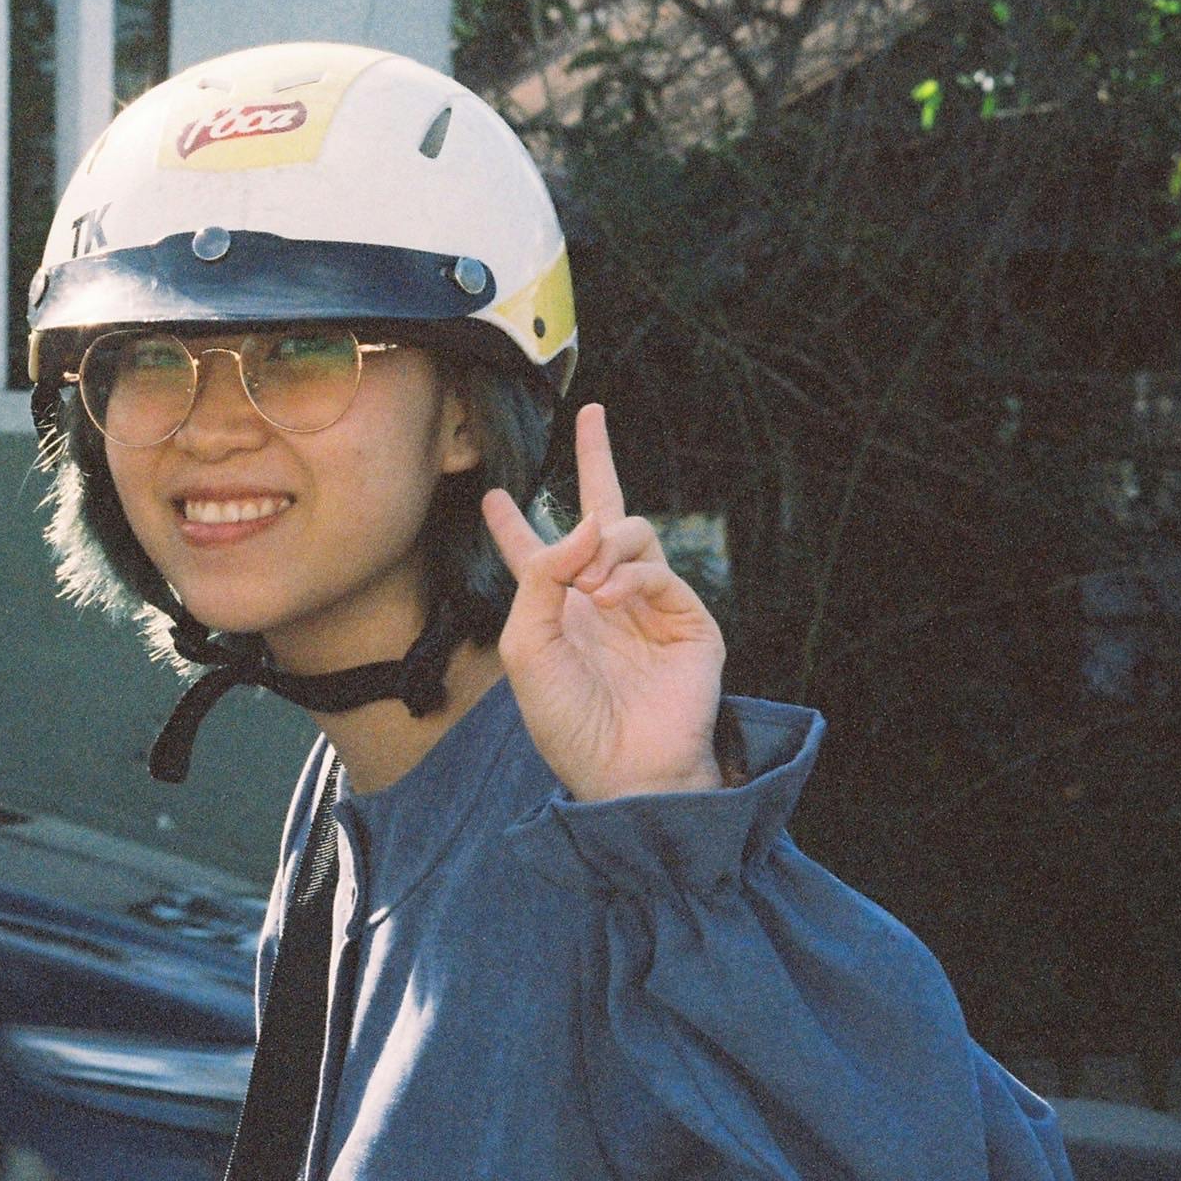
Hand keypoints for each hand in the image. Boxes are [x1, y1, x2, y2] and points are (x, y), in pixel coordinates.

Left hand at [482, 403, 725, 801]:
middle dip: (596, 461)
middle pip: (599, 515)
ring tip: (588, 587)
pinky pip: (655, 568)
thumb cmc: (564, 717)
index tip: (494, 496)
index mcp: (553, 610)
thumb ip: (541, 577)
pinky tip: (608, 599)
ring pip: (629, 532)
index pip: (534, 553)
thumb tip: (584, 523)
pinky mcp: (685, 617)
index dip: (514, 523)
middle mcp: (599, 598)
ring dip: (602, 545)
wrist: (620, 767)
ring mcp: (646, 604)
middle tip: (591, 413)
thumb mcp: (525, 645)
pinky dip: (629, 575)